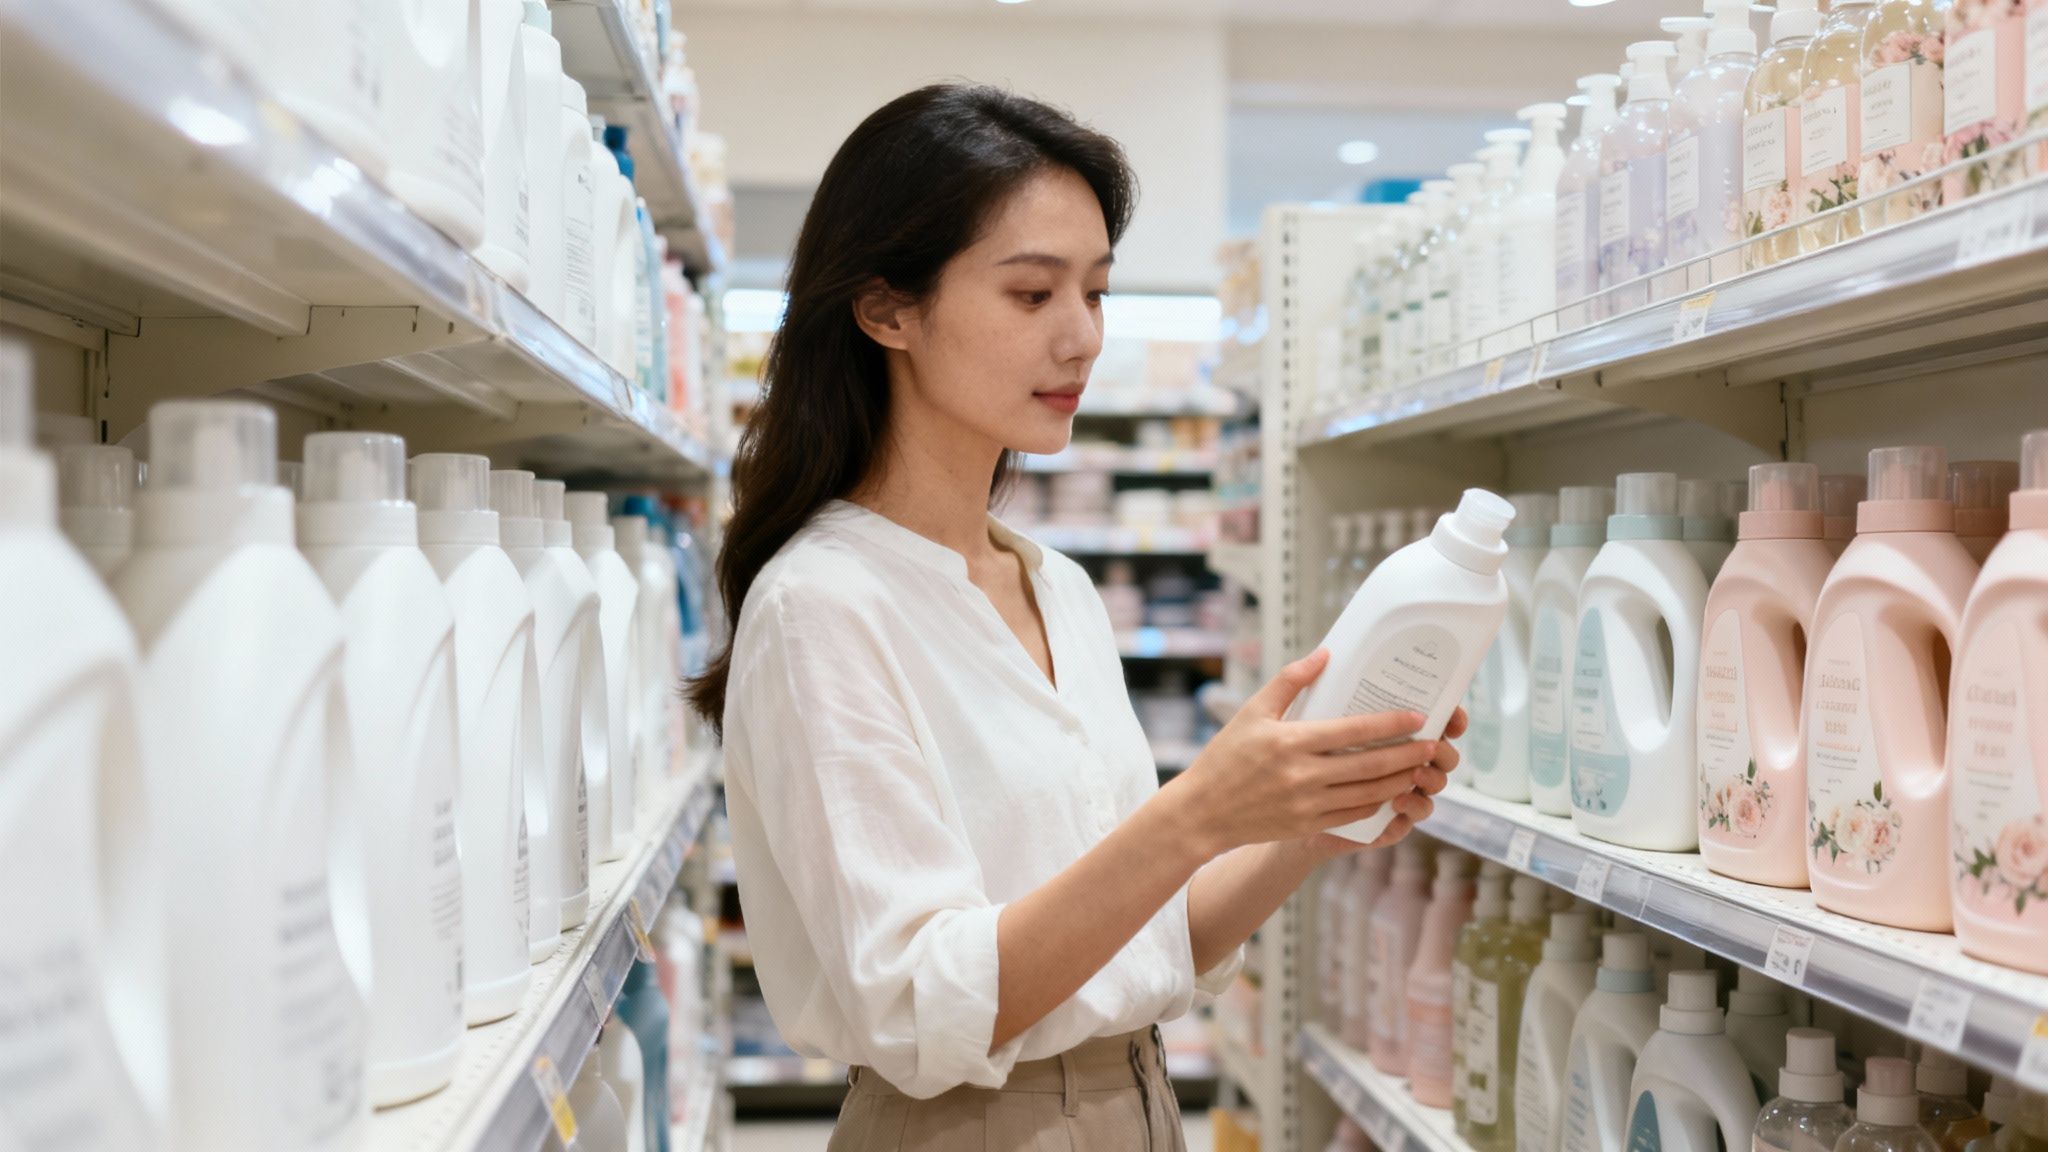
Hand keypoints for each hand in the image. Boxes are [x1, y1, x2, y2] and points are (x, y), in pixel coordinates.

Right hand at [1164, 650, 1449, 858]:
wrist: (1202, 813)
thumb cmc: (1225, 757)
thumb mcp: (1251, 712)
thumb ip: (1290, 681)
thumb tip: (1324, 654)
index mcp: (1291, 742)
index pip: (1354, 731)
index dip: (1391, 724)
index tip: (1417, 717)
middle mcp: (1303, 775)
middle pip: (1371, 765)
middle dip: (1408, 754)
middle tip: (1432, 745)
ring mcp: (1307, 804)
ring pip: (1368, 793)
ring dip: (1399, 781)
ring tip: (1419, 769)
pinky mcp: (1307, 826)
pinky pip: (1353, 815)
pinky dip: (1377, 804)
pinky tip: (1390, 793)